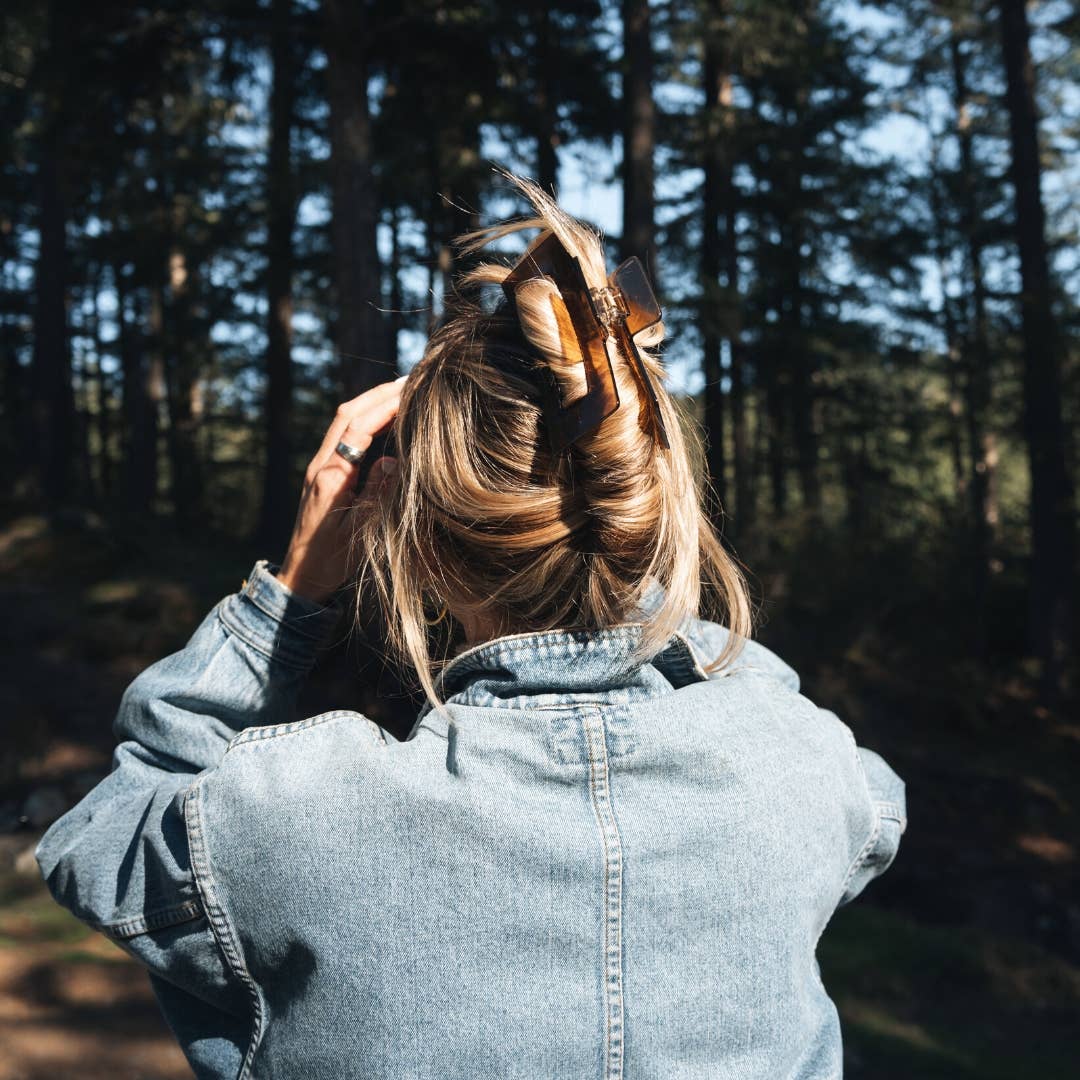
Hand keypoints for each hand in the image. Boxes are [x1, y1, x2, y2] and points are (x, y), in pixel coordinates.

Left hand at [277, 376, 404, 604]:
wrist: (301, 575)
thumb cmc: (332, 561)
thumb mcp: (361, 533)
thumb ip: (377, 495)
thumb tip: (393, 459)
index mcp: (331, 478)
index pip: (358, 428)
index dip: (385, 406)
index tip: (412, 391)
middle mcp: (321, 465)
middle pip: (347, 414)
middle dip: (379, 393)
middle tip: (412, 378)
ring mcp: (319, 467)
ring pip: (343, 420)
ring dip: (371, 401)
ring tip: (402, 389)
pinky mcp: (322, 472)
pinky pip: (343, 434)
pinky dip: (365, 417)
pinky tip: (385, 417)